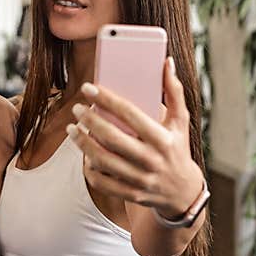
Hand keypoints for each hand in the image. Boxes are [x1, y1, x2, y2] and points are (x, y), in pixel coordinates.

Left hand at [67, 57, 203, 219]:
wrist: (182, 191)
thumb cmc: (177, 147)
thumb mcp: (181, 120)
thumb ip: (174, 91)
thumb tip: (166, 62)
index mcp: (163, 138)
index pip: (130, 114)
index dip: (107, 99)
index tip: (89, 88)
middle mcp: (151, 160)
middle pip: (112, 138)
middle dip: (90, 120)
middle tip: (77, 108)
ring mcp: (140, 179)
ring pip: (102, 161)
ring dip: (82, 143)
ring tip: (72, 129)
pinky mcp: (131, 193)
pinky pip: (102, 182)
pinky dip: (88, 168)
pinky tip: (83, 153)